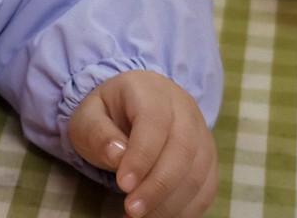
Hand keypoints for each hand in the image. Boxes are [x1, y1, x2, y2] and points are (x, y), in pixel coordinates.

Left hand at [68, 70, 217, 217]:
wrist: (128, 109)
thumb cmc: (105, 115)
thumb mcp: (88, 118)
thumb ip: (98, 134)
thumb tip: (117, 156)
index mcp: (149, 90)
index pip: (154, 121)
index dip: (142, 155)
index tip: (123, 184)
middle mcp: (183, 107)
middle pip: (183, 148)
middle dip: (158, 185)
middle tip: (132, 210)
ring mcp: (201, 132)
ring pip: (199, 171)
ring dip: (172, 201)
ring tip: (140, 216)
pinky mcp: (208, 158)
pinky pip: (207, 187)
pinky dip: (186, 208)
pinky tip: (160, 216)